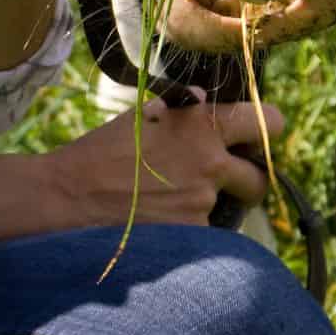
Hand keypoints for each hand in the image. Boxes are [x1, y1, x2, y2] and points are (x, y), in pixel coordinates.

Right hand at [45, 93, 285, 230]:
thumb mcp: (142, 116)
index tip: (252, 142)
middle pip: (259, 180)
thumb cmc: (98, 153)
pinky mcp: (191, 237)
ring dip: (208, 211)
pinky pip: (203, 236)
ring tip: (167, 206)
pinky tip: (157, 226)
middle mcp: (211, 162)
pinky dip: (187, 234)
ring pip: (226, 212)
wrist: (66, 197)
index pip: (269, 121)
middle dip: (244, 185)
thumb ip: (183, 110)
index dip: (266, 133)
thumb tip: (206, 98)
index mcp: (202, 122)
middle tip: (219, 186)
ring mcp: (203, 203)